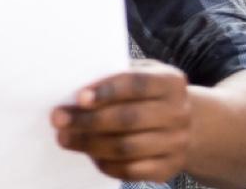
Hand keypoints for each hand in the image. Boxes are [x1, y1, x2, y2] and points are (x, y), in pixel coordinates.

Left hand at [52, 59, 191, 182]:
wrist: (187, 124)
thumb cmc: (148, 95)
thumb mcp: (141, 75)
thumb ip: (114, 78)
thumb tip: (75, 93)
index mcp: (171, 82)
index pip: (137, 84)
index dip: (107, 91)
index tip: (79, 98)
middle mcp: (179, 113)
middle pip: (128, 118)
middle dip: (88, 120)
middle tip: (58, 119)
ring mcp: (177, 143)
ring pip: (126, 147)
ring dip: (89, 143)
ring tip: (65, 138)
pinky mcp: (168, 168)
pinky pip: (131, 170)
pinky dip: (105, 163)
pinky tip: (88, 154)